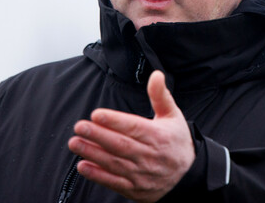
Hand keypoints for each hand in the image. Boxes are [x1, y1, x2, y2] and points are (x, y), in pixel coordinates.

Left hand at [68, 70, 194, 202]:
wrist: (188, 175)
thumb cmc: (177, 141)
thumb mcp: (173, 115)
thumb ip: (160, 95)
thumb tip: (156, 75)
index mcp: (159, 136)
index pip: (134, 127)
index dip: (114, 121)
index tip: (97, 114)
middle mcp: (150, 156)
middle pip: (120, 145)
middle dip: (97, 135)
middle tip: (80, 127)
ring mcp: (142, 174)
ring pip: (114, 163)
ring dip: (92, 153)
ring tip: (75, 143)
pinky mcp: (135, 188)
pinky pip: (114, 182)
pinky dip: (98, 175)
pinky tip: (83, 166)